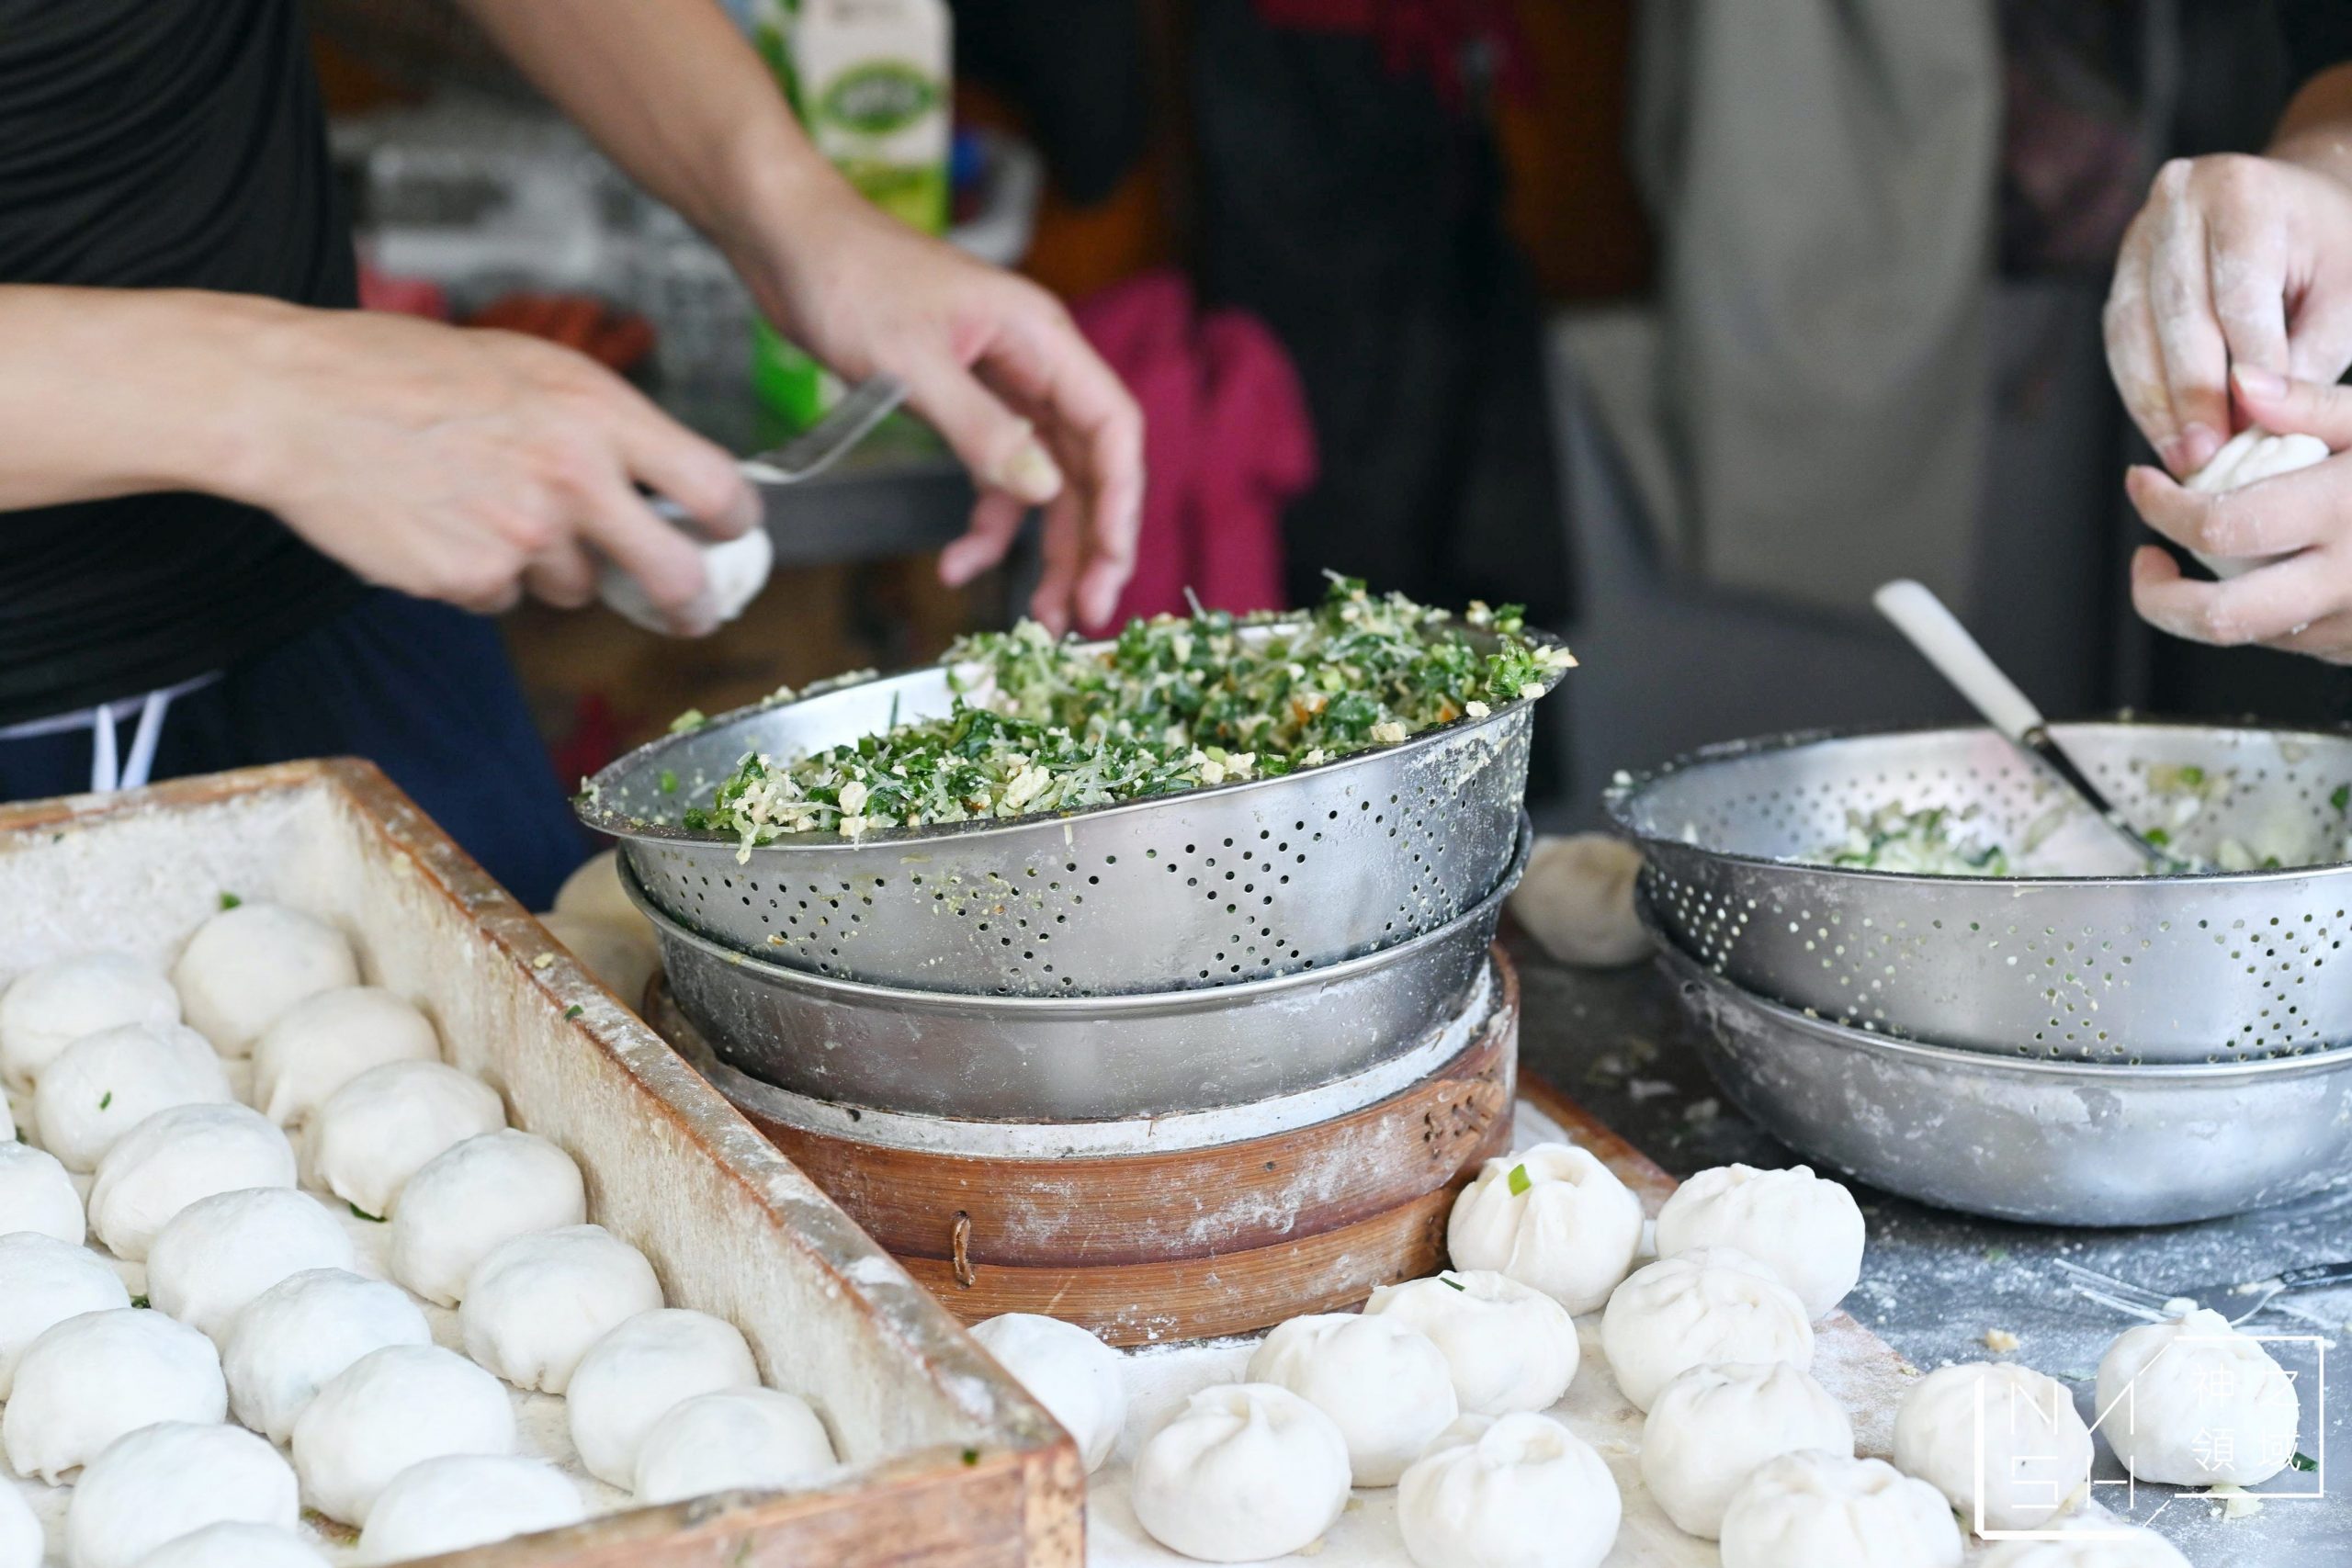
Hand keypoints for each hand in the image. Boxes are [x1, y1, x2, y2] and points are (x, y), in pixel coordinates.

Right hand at [230, 307, 756, 631]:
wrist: (299, 400)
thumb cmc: (408, 373)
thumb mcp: (531, 368)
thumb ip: (604, 427)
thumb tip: (664, 482)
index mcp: (598, 412)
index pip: (715, 488)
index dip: (733, 523)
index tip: (729, 536)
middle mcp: (573, 477)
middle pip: (674, 575)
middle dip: (689, 603)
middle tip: (689, 610)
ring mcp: (523, 536)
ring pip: (576, 585)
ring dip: (549, 565)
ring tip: (484, 503)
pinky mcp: (472, 580)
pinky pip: (506, 599)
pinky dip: (483, 576)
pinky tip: (442, 524)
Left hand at [741, 186, 1142, 634]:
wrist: (787, 240)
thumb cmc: (846, 277)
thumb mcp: (910, 363)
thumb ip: (981, 430)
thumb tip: (1045, 493)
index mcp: (1042, 339)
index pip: (1112, 430)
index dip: (1119, 504)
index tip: (1107, 568)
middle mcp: (1036, 363)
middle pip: (1088, 466)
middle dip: (1088, 544)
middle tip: (1079, 615)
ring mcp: (1005, 384)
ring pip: (1048, 481)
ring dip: (1045, 548)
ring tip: (1036, 617)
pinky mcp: (967, 402)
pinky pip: (997, 475)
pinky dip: (985, 523)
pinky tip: (955, 562)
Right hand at [2103, 153, 2351, 475]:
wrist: (2300, 205)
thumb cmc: (2331, 254)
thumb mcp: (2344, 300)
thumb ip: (2305, 361)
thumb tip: (2258, 429)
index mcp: (2244, 191)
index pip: (2238, 294)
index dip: (2245, 367)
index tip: (2252, 431)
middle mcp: (2179, 199)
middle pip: (2179, 315)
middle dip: (2193, 395)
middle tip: (2206, 457)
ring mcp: (2139, 233)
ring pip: (2135, 334)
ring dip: (2157, 403)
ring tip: (2183, 457)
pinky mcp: (2120, 269)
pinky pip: (2121, 341)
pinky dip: (2142, 391)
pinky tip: (2164, 431)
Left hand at [2125, 367, 2351, 659]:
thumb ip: (2312, 406)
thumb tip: (2241, 383)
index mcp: (2347, 511)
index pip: (2217, 528)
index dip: (2159, 509)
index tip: (2143, 484)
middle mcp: (2347, 579)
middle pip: (2216, 618)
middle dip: (2157, 596)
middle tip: (2147, 559)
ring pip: (2248, 636)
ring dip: (2203, 605)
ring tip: (2195, 560)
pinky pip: (2288, 639)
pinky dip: (2257, 611)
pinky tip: (2262, 573)